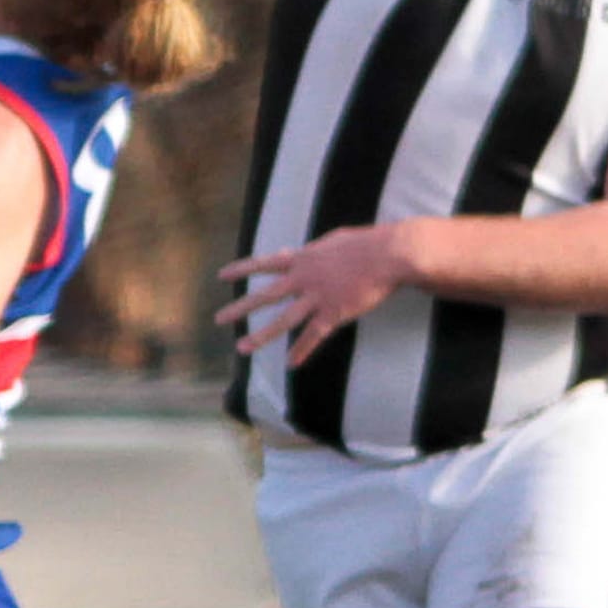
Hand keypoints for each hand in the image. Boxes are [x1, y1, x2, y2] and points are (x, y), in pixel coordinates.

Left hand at [217, 222, 409, 368]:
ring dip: (262, 336)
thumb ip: (306, 252)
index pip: (265, 263)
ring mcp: (318, 297)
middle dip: (240, 308)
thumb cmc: (363, 245)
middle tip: (219, 319)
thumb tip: (287, 253)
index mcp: (302, 258)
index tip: (222, 276)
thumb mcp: (329, 243)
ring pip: (284, 320)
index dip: (242, 269)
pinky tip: (290, 364)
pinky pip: (314, 336)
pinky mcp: (335, 313)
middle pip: (266, 295)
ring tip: (242, 348)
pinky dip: (302, 350)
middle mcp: (304, 278)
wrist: (389, 255)